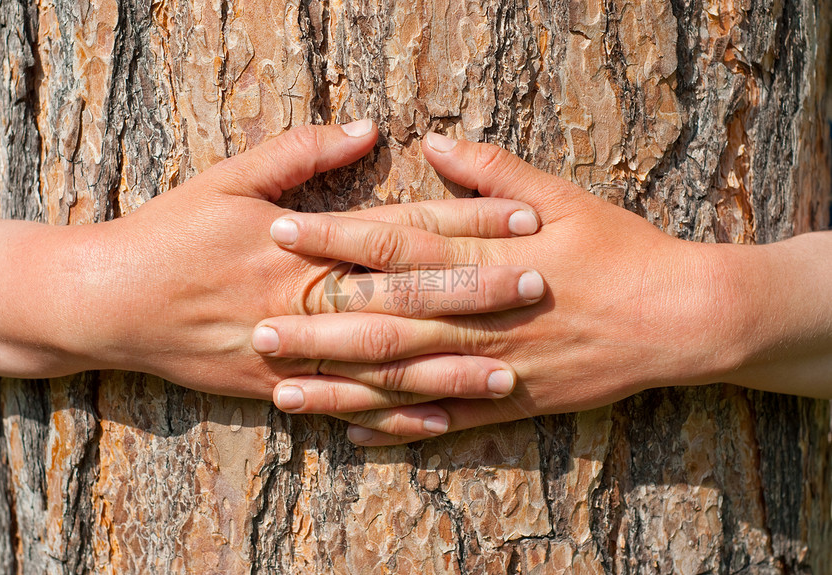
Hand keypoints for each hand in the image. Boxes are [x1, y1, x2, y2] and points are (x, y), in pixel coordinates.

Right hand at [0, 123, 544, 406]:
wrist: (111, 303)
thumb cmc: (170, 233)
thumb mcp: (228, 178)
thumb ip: (300, 152)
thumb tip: (368, 128)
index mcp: (306, 243)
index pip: (403, 230)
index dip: (466, 222)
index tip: (523, 218)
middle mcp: (311, 299)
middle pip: (409, 296)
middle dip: (478, 291)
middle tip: (539, 286)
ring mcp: (299, 351)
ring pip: (389, 363)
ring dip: (453, 365)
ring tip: (513, 366)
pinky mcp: (281, 389)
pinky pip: (350, 407)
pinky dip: (396, 416)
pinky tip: (445, 420)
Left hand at [256, 133, 751, 443]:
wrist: (677, 319)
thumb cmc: (620, 249)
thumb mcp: (562, 196)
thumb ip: (491, 172)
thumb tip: (432, 143)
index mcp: (486, 258)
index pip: (394, 245)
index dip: (335, 237)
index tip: (282, 231)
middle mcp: (479, 317)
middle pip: (383, 321)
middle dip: (316, 325)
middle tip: (257, 329)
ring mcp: (491, 367)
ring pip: (403, 380)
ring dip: (341, 386)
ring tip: (284, 391)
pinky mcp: (509, 404)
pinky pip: (443, 421)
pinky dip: (396, 429)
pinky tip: (351, 432)